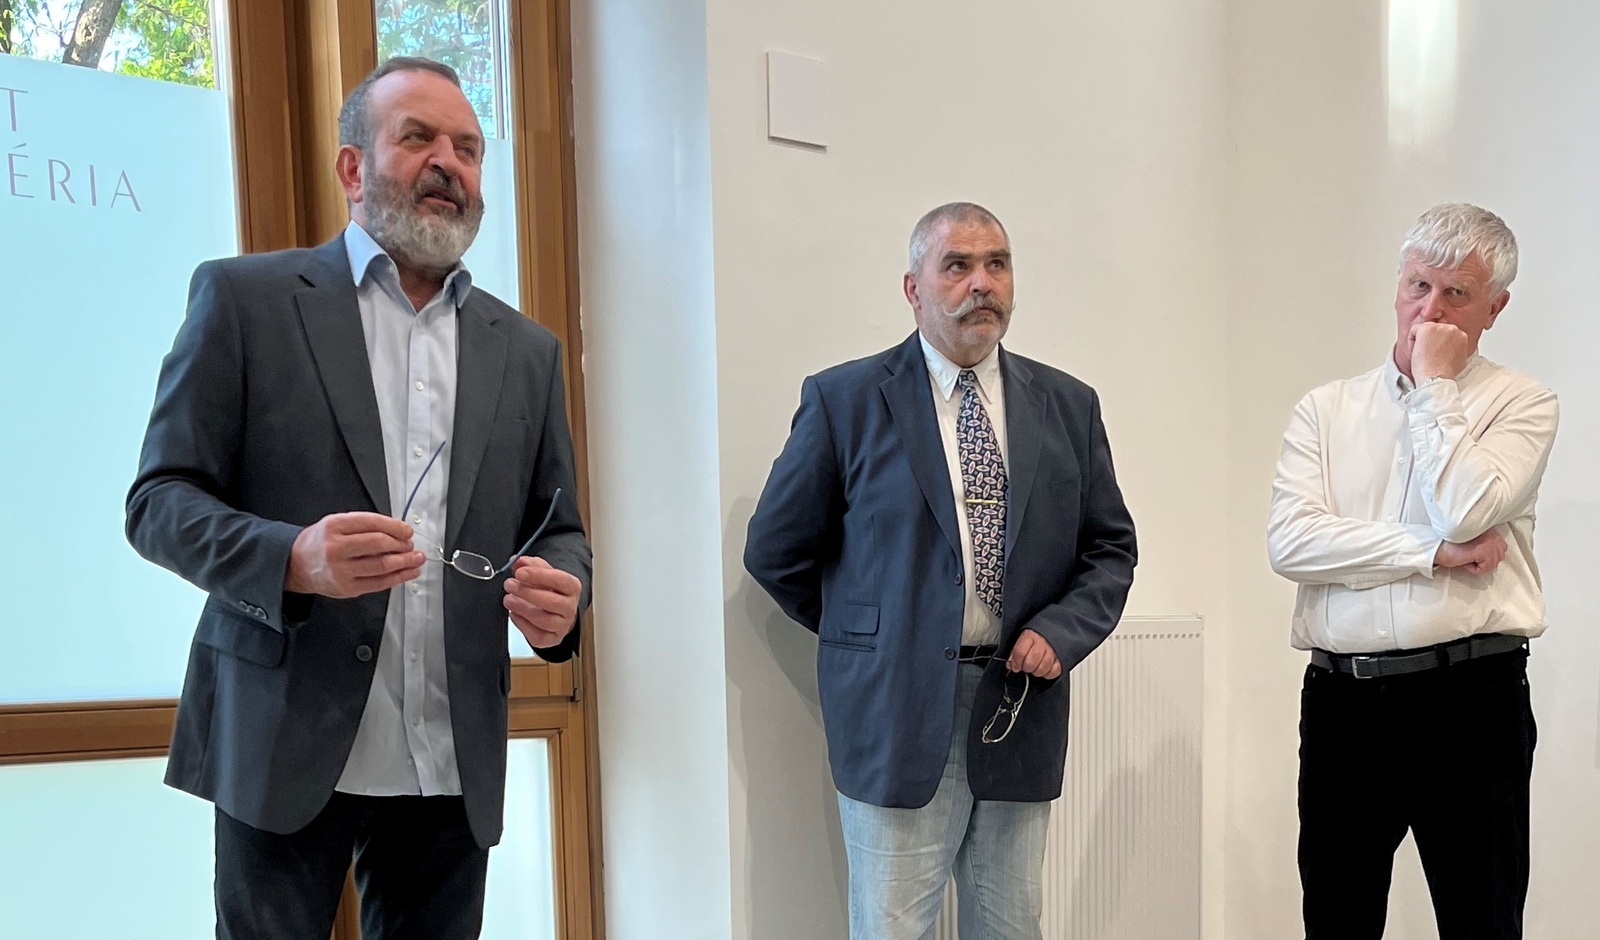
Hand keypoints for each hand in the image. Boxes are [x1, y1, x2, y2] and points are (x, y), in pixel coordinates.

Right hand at [285, 512, 422, 597]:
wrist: (296, 564)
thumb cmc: (320, 542)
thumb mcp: (335, 523)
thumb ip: (364, 525)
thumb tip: (398, 531)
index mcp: (334, 527)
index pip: (372, 523)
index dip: (395, 526)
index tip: (407, 530)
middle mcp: (336, 548)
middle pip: (378, 544)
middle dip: (401, 544)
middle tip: (411, 544)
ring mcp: (341, 570)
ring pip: (381, 565)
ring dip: (405, 562)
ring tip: (417, 558)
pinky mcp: (347, 588)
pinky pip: (379, 583)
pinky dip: (398, 578)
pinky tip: (408, 573)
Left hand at [504, 556, 581, 649]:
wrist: (557, 611)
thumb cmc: (550, 590)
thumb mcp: (542, 572)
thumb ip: (530, 565)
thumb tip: (517, 561)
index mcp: (572, 587)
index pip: (560, 580)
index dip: (539, 575)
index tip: (520, 572)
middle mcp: (570, 607)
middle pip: (552, 602)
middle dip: (527, 592)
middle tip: (510, 585)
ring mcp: (563, 625)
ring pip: (544, 620)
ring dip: (522, 609)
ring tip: (508, 599)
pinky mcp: (552, 639)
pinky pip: (538, 636)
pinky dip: (522, 624)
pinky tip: (514, 614)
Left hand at [1006, 629, 1061, 679]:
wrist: (1052, 629)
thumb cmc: (1035, 636)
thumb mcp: (1021, 638)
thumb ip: (1014, 651)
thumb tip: (1010, 664)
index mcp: (1030, 635)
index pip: (1020, 652)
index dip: (1015, 663)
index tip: (1014, 666)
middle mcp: (1042, 642)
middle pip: (1031, 663)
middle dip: (1026, 668)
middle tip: (1025, 666)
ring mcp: (1053, 650)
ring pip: (1042, 669)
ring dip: (1036, 672)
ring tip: (1035, 668)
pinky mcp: (1062, 658)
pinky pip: (1054, 672)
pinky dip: (1048, 674)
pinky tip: (1044, 669)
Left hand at [1409, 322, 1471, 380]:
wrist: (1437, 377)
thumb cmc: (1444, 373)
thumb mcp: (1458, 359)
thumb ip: (1455, 348)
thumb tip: (1449, 347)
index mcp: (1461, 336)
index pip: (1444, 334)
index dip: (1437, 344)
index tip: (1435, 354)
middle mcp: (1453, 329)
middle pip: (1434, 330)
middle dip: (1429, 341)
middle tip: (1429, 356)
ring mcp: (1440, 327)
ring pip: (1424, 329)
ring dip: (1421, 341)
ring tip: (1424, 356)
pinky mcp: (1427, 329)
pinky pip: (1414, 330)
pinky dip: (1411, 341)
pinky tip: (1418, 352)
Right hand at [1434, 528, 1506, 574]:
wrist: (1435, 546)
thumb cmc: (1448, 544)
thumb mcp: (1471, 538)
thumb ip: (1484, 540)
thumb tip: (1493, 553)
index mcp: (1488, 527)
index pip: (1501, 546)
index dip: (1487, 554)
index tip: (1473, 551)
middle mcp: (1491, 532)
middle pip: (1500, 555)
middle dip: (1485, 560)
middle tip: (1469, 554)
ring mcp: (1489, 541)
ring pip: (1493, 563)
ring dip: (1479, 564)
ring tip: (1467, 556)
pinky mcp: (1484, 551)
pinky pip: (1486, 568)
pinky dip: (1474, 568)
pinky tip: (1465, 559)